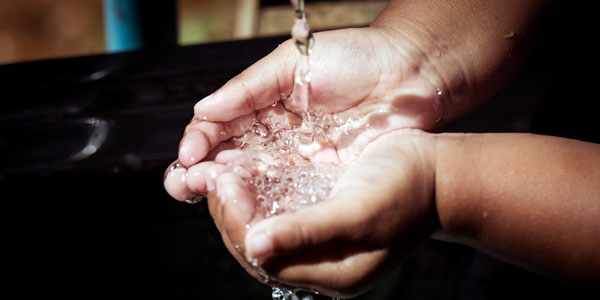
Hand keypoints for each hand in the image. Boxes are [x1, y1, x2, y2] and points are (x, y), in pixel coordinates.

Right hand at [164, 27, 443, 294]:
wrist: (408, 76)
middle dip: (202, 172)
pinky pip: (284, 194)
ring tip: (205, 198)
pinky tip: (245, 209)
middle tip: (182, 184)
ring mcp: (295, 159)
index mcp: (263, 103)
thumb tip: (204, 109)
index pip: (220, 126)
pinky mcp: (318, 179)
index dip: (201, 140)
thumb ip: (249, 88)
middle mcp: (274, 134)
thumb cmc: (354, 58)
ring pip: (252, 180)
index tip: (188, 154)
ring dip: (227, 191)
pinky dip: (263, 202)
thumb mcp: (294, 63)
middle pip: (230, 158)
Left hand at [239, 130, 436, 296]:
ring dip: (239, 201)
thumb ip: (309, 231)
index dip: (236, 223)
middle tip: (212, 174)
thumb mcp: (358, 212)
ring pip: (263, 225)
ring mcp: (320, 238)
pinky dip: (257, 191)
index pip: (265, 258)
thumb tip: (256, 244)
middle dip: (230, 211)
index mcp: (331, 272)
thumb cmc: (406, 190)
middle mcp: (320, 261)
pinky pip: (278, 209)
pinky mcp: (320, 215)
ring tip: (220, 170)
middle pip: (258, 245)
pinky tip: (245, 169)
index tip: (224, 183)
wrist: (438, 173)